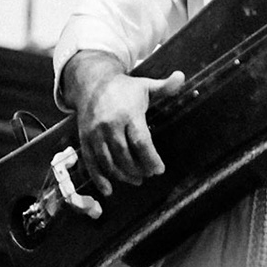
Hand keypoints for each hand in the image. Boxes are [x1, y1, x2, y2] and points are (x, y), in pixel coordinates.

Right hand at [74, 68, 184, 191]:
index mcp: (128, 112)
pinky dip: (98, 178)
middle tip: (148, 175)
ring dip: (122, 176)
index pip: (140, 141)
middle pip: (124, 155)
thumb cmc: (123, 88)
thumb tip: (182, 77)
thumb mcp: (145, 85)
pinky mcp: (84, 139)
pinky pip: (90, 162)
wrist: (90, 82)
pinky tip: (108, 190)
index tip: (159, 169)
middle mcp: (109, 124)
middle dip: (138, 169)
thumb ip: (165, 86)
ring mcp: (95, 133)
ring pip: (108, 161)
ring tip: (135, 180)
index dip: (151, 158)